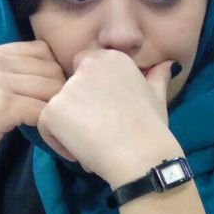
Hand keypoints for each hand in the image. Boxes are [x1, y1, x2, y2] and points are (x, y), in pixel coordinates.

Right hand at [0, 41, 65, 183]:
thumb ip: (11, 76)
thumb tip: (52, 80)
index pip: (43, 50)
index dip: (55, 73)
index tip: (55, 97)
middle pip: (52, 69)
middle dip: (62, 94)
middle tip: (64, 118)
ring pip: (53, 89)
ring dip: (61, 112)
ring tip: (61, 131)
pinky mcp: (3, 104)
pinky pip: (44, 111)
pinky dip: (53, 129)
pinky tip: (53, 142)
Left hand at [36, 50, 179, 185]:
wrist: (141, 155)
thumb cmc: (152, 128)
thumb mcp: (157, 97)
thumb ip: (157, 77)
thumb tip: (168, 65)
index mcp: (112, 58)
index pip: (85, 67)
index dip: (90, 92)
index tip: (106, 112)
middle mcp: (88, 65)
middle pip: (69, 87)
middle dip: (78, 108)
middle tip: (97, 131)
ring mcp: (68, 87)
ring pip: (58, 107)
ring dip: (69, 126)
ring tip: (91, 145)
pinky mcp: (54, 110)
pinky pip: (45, 126)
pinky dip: (58, 142)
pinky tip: (80, 152)